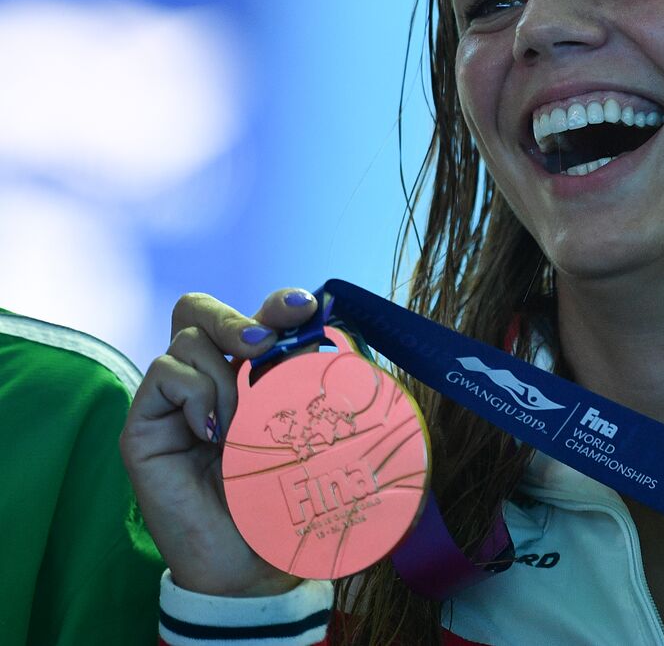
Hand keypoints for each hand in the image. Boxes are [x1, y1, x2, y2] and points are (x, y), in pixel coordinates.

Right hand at [120, 288, 318, 595]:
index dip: (277, 303)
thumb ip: (304, 377)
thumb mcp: (306, 427)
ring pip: (186, 340)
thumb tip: (319, 326)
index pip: (252, 316)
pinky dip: (195, 394)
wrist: (256, 559)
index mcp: (249, 372)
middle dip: (235, 318)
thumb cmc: (285, 494)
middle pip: (198, 309)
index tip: (308, 309)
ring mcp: (172, 401)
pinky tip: (212, 433)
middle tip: (262, 344)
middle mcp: (206, 378)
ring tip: (240, 425)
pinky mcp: (145, 426)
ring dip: (223, 374)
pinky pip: (163, 374)